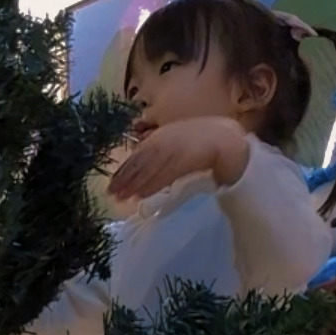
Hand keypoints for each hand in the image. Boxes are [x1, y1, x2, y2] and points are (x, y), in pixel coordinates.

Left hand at [109, 119, 249, 202]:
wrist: (224, 138)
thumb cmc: (198, 138)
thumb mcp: (173, 138)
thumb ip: (156, 148)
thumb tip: (138, 161)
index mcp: (161, 136)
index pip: (137, 155)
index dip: (123, 170)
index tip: (111, 183)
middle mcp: (164, 142)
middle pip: (139, 163)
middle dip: (124, 179)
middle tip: (111, 194)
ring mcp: (174, 152)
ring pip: (149, 171)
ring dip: (135, 185)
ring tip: (122, 198)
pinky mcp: (185, 162)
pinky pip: (165, 176)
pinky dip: (152, 186)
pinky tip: (141, 195)